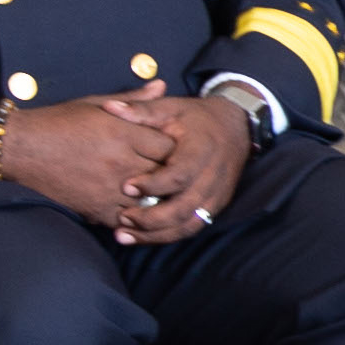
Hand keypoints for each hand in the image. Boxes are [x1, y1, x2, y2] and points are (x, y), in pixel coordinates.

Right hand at [0, 94, 181, 231]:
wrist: (19, 147)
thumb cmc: (58, 122)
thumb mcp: (97, 104)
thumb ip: (134, 101)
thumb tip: (162, 86)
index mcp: (124, 131)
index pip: (170, 146)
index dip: (176, 150)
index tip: (173, 151)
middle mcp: (122, 160)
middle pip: (166, 175)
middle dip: (171, 176)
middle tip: (173, 176)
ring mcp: (110, 187)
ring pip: (151, 201)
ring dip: (155, 199)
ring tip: (158, 195)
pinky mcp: (96, 207)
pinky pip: (128, 219)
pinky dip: (134, 216)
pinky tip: (134, 209)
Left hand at [98, 87, 256, 244]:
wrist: (236, 127)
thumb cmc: (197, 118)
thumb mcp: (170, 108)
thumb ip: (140, 110)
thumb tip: (109, 107)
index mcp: (202, 150)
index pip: (180, 174)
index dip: (153, 185)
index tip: (126, 187)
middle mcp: (213, 176)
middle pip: (184, 207)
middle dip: (151, 218)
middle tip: (121, 217)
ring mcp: (216, 195)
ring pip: (188, 224)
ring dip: (156, 234)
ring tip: (124, 235)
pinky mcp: (215, 206)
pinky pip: (192, 227)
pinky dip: (166, 236)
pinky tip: (141, 237)